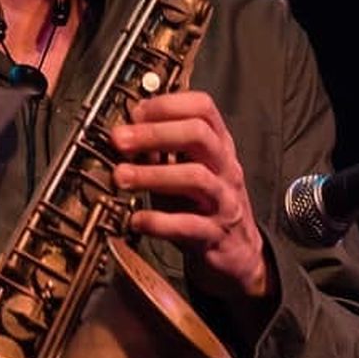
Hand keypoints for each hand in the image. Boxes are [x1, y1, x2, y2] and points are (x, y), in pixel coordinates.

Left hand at [111, 91, 273, 304]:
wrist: (238, 252)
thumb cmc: (203, 206)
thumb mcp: (186, 171)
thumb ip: (162, 151)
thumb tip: (126, 130)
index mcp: (219, 146)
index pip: (203, 108)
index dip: (167, 105)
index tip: (135, 113)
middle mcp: (225, 168)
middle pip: (199, 134)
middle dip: (155, 133)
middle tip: (120, 140)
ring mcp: (224, 201)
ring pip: (195, 176)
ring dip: (152, 174)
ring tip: (121, 177)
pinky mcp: (215, 235)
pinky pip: (188, 225)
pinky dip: (158, 221)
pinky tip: (136, 220)